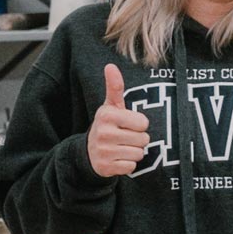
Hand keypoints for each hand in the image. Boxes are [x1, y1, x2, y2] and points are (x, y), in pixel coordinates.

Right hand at [85, 63, 150, 177]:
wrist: (89, 152)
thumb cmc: (108, 126)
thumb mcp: (110, 107)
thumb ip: (114, 87)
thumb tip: (110, 66)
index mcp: (107, 115)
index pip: (143, 123)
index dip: (139, 125)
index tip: (128, 124)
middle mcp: (103, 132)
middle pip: (143, 139)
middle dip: (138, 140)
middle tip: (125, 138)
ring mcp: (103, 151)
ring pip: (139, 154)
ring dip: (134, 152)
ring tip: (122, 147)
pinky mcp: (105, 167)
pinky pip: (131, 167)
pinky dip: (128, 165)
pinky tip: (117, 159)